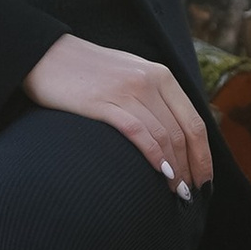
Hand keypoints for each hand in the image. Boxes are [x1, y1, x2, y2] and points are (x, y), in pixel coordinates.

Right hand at [24, 33, 213, 194]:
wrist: (46, 55)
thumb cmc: (88, 71)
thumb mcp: (131, 74)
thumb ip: (154, 96)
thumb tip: (174, 135)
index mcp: (161, 75)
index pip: (194, 121)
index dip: (203, 155)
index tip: (204, 180)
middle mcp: (150, 81)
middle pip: (182, 133)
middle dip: (191, 168)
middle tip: (189, 194)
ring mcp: (127, 91)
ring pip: (164, 137)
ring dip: (174, 169)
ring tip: (174, 192)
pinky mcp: (103, 103)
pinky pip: (138, 133)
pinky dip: (153, 156)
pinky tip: (159, 174)